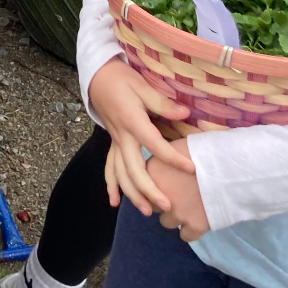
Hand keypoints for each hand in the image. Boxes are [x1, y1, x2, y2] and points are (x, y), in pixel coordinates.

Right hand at [88, 59, 192, 216]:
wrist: (97, 76)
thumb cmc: (121, 78)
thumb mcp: (141, 85)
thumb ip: (162, 103)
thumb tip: (184, 113)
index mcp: (132, 121)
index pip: (154, 145)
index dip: (173, 158)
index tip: (191, 169)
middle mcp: (122, 136)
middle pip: (133, 169)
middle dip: (149, 190)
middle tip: (167, 205)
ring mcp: (115, 141)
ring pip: (120, 173)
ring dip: (132, 194)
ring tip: (148, 211)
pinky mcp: (113, 143)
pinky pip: (109, 167)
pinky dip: (112, 185)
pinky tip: (115, 201)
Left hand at [151, 139, 209, 240]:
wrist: (226, 167)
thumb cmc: (202, 150)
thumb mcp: (174, 147)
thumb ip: (162, 158)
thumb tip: (160, 161)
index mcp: (151, 173)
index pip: (143, 187)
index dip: (155, 186)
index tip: (166, 184)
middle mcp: (159, 196)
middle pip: (153, 206)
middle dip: (163, 202)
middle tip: (178, 194)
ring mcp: (177, 213)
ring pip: (167, 222)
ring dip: (176, 216)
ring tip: (189, 206)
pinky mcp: (194, 227)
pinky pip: (186, 236)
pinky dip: (191, 230)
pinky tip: (198, 218)